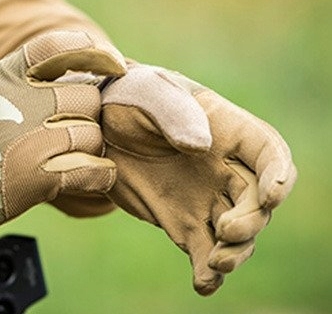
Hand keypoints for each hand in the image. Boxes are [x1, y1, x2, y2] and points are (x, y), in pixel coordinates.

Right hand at [0, 30, 125, 240]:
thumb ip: (26, 79)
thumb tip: (82, 74)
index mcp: (6, 74)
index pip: (61, 45)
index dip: (95, 52)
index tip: (112, 65)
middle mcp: (22, 101)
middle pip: (87, 96)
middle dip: (87, 114)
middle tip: (71, 129)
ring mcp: (31, 138)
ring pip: (92, 134)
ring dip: (87, 147)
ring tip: (67, 157)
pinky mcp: (37, 176)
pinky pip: (92, 169)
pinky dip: (99, 174)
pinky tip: (90, 176)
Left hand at [100, 63, 295, 294]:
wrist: (97, 125)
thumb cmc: (130, 98)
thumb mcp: (149, 92)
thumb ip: (176, 113)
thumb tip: (202, 147)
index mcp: (228, 132)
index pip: (269, 153)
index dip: (279, 175)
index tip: (272, 195)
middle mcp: (225, 169)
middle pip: (258, 201)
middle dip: (251, 220)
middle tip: (226, 230)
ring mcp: (205, 199)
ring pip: (237, 234)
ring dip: (235, 252)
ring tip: (215, 262)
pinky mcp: (181, 222)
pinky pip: (202, 251)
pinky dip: (207, 272)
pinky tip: (203, 284)